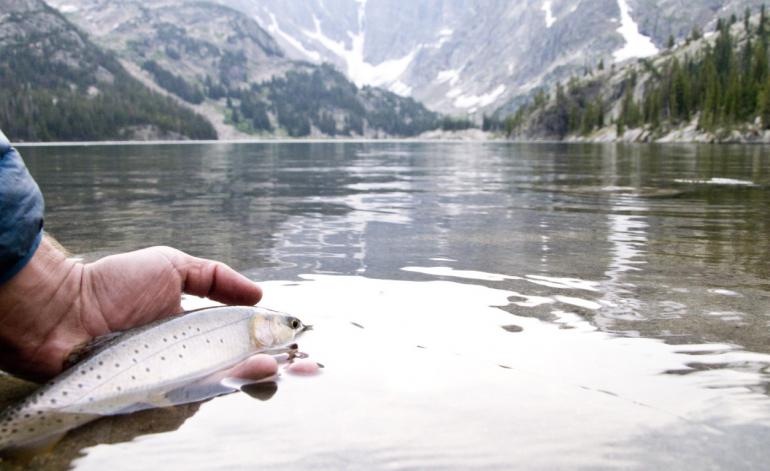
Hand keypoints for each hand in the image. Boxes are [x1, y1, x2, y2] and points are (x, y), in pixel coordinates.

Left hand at [0, 236, 275, 380]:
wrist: (63, 308)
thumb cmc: (111, 284)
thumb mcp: (169, 266)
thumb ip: (214, 276)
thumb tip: (259, 295)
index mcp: (193, 329)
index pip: (238, 340)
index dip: (269, 344)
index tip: (298, 345)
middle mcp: (185, 357)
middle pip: (235, 368)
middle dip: (268, 368)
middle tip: (296, 365)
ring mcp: (169, 378)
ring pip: (217, 386)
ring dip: (247, 378)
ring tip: (269, 368)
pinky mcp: (151, 396)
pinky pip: (187, 399)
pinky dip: (213, 389)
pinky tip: (237, 378)